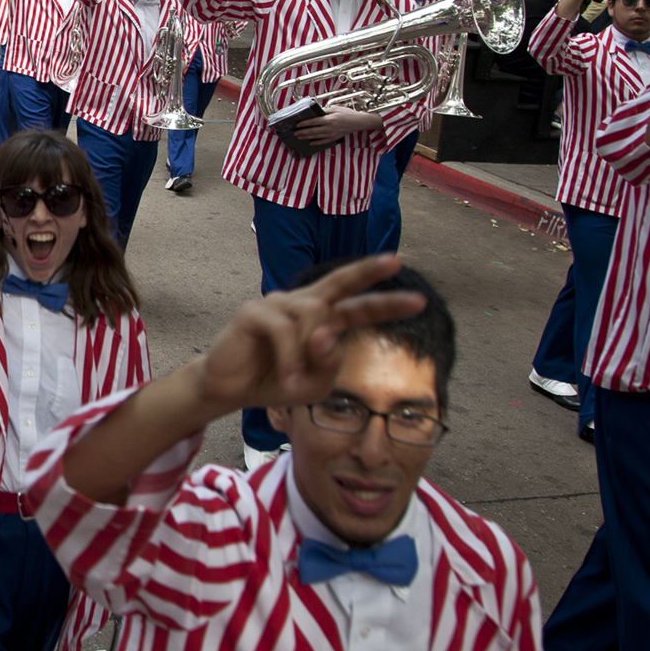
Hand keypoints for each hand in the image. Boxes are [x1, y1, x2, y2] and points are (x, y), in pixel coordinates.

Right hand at [189, 255, 427, 416]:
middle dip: (368, 271)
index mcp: (322, 321)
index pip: (358, 307)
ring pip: (313, 318)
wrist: (230, 389)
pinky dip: (290, 357)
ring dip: (308, 354)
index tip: (419, 300)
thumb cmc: (274, 382)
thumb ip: (329, 363)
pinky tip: (286, 377)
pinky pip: (285, 331)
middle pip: (340, 282)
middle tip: (395, 261)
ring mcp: (279, 304)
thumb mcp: (314, 384)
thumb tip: (326, 333)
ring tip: (294, 381)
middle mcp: (303, 305)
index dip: (387, 304)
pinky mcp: (254, 311)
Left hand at [292, 107, 379, 143]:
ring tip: (299, 137)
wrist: (358, 122)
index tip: (297, 124)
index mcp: (329, 119)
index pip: (314, 121)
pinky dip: (316, 143)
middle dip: (303, 132)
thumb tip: (315, 112)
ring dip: (307, 137)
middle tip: (295, 133)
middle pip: (313, 130)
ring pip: (316, 137)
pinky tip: (310, 143)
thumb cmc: (347, 113)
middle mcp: (329, 128)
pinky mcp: (334, 138)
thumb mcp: (335, 108)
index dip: (305, 123)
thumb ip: (325, 110)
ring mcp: (331, 134)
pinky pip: (323, 142)